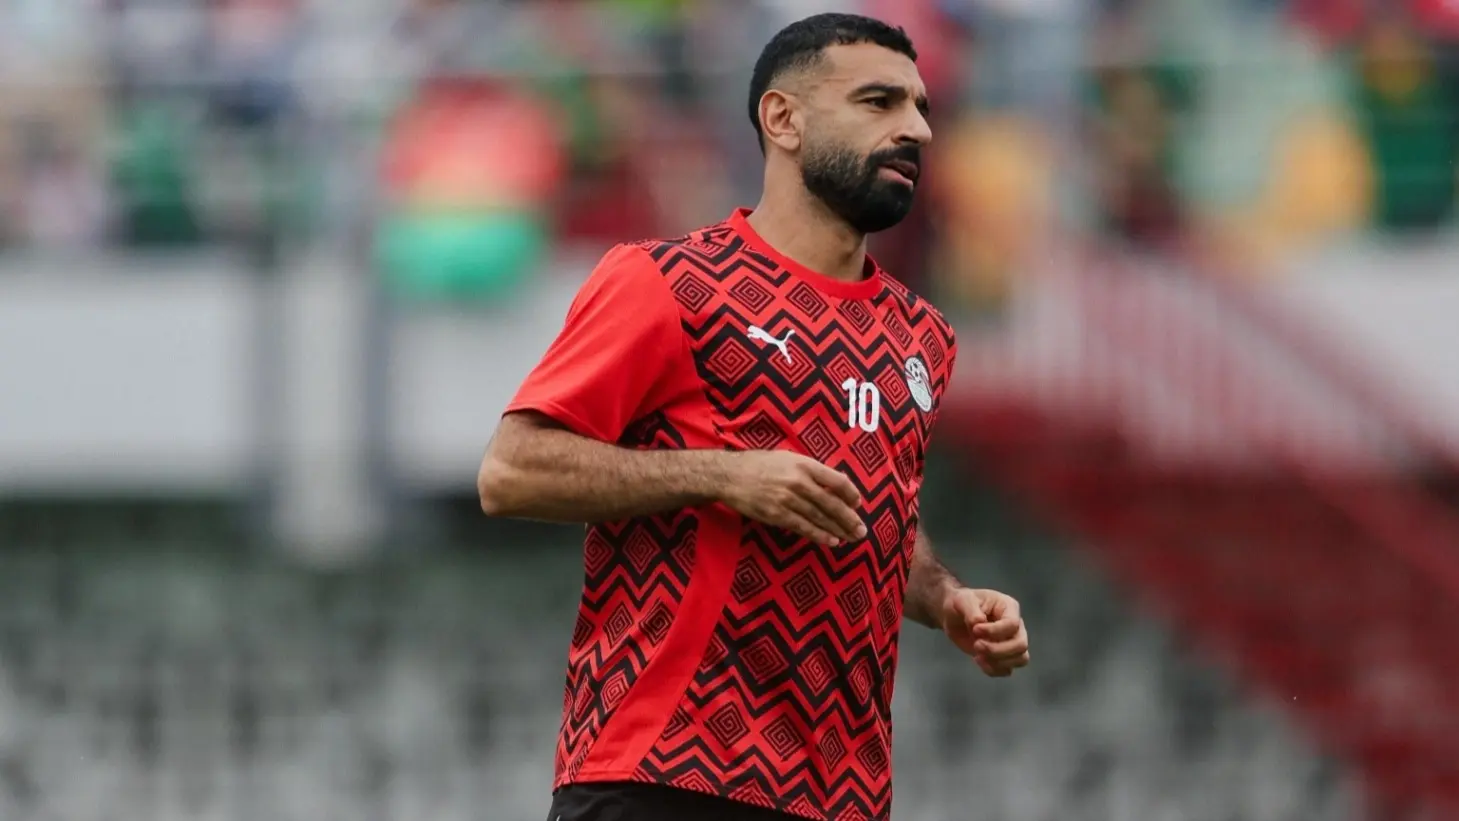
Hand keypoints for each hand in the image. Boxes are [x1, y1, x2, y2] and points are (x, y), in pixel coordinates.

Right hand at [718, 451, 865, 545]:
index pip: (837, 480)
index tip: (858, 504)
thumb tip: (837, 481)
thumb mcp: (788, 458)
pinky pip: (803, 527)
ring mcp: (788, 499)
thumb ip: (812, 469)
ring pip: (820, 518)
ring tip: (851, 538)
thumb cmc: (760, 464)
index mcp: (804, 464)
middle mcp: (799, 481)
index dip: (851, 494)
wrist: (729, 475)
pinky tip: (832, 541)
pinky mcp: (777, 515)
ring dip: (838, 530)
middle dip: (849, 519)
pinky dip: (819, 535)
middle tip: (861, 530)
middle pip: (832, 503)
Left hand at [941, 588, 1029, 677]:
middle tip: (976, 645)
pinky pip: (1007, 670)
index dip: (995, 631)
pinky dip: (993, 669)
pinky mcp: (1003, 657)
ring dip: (998, 661)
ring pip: (1020, 659)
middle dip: (998, 650)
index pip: (1012, 624)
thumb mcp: (962, 600)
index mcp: (1009, 607)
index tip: (975, 630)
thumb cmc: (962, 604)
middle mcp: (1016, 626)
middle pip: (1021, 645)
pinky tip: (977, 659)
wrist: (954, 616)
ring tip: (978, 654)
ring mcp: (1011, 642)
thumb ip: (971, 610)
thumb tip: (979, 622)